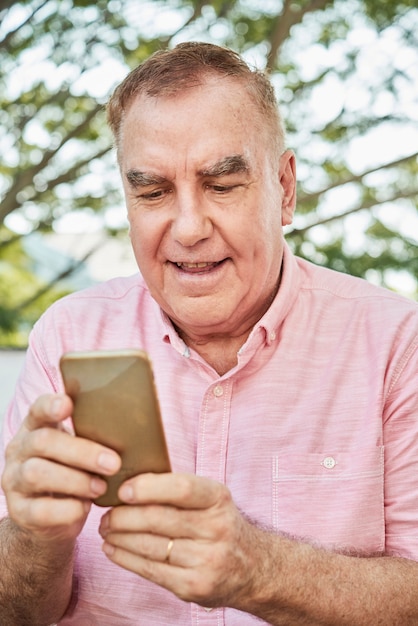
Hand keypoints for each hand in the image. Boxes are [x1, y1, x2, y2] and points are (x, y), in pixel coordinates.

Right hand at [2, 394, 120, 543]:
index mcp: (35, 428)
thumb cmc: (71, 473)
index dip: (51, 405)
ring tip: (101, 487)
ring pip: (37, 473)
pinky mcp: (19, 512)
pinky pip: (40, 510)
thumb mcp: (77, 450)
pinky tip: (84, 507)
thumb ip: (92, 435)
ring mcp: (14, 481)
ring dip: (76, 480)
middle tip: (113, 463)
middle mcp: (19, 451)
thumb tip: (134, 426)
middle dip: (82, 452)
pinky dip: (67, 509)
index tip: (68, 405)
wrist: (48, 519)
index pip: (38, 409)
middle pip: (43, 441)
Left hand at [99, 473, 263, 608]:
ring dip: (119, 537)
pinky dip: (125, 558)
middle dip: (123, 516)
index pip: (181, 488)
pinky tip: (113, 549)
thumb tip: (129, 480)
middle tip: (106, 513)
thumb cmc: (219, 524)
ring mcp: (206, 560)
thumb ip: (177, 490)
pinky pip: (150, 571)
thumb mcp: (211, 499)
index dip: (148, 488)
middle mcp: (216, 529)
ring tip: (106, 529)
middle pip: (158, 519)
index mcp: (218, 499)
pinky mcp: (194, 587)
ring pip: (149, 546)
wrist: (252, 567)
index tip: (122, 489)